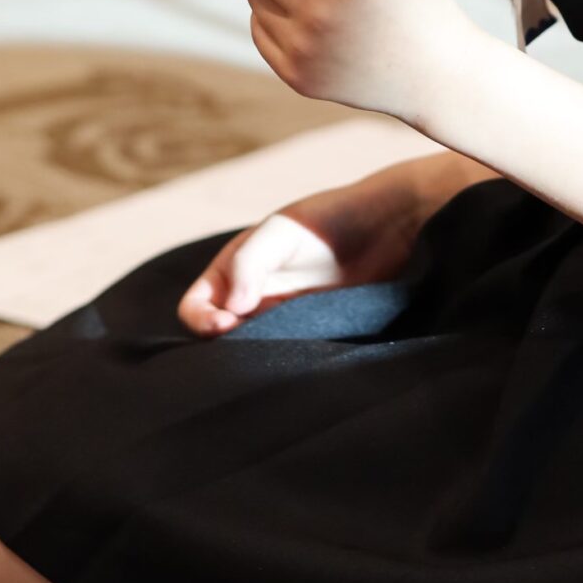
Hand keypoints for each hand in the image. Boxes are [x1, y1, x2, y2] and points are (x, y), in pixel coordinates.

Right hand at [176, 161, 457, 334]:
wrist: (387, 227)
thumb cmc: (328, 219)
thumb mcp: (281, 232)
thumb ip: (250, 263)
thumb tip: (232, 308)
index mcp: (232, 272)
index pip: (196, 308)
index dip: (201, 321)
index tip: (226, 324)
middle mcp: (251, 300)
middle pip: (218, 338)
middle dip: (223, 348)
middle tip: (250, 348)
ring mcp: (281, 320)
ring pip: (253, 351)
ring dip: (255, 358)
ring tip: (274, 357)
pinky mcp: (312, 335)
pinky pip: (289, 356)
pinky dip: (286, 362)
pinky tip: (298, 360)